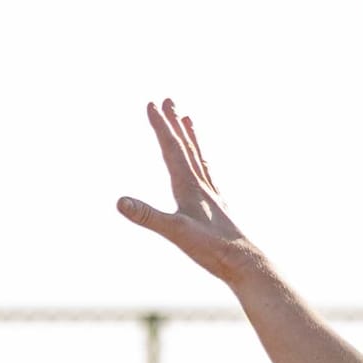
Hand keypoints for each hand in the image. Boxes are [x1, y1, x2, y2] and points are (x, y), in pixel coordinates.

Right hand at [117, 101, 264, 287]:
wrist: (242, 262)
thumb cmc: (211, 248)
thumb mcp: (175, 232)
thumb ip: (147, 216)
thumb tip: (120, 202)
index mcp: (189, 185)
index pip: (172, 149)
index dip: (160, 126)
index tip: (151, 104)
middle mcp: (202, 184)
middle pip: (186, 146)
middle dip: (174, 124)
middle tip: (168, 100)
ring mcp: (211, 194)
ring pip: (198, 157)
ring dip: (191, 137)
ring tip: (188, 119)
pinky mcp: (217, 207)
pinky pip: (207, 175)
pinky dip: (201, 162)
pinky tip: (201, 165)